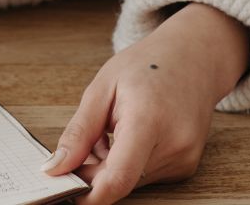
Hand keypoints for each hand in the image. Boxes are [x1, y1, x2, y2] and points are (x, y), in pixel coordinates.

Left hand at [40, 3, 249, 203]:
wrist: (193, 57)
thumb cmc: (146, 64)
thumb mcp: (102, 87)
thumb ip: (79, 132)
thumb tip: (55, 167)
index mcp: (149, 120)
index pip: (117, 177)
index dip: (88, 193)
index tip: (64, 189)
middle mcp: (173, 146)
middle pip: (121, 181)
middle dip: (93, 173)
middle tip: (80, 145)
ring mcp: (184, 159)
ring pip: (132, 181)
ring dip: (110, 167)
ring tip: (109, 129)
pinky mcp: (186, 166)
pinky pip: (146, 176)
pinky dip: (128, 163)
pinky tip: (127, 135)